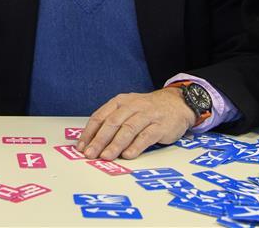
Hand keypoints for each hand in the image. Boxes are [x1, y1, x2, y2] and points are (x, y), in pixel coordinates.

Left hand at [76, 89, 194, 160]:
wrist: (177, 104)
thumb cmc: (147, 110)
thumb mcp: (128, 109)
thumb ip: (112, 122)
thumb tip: (92, 142)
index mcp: (120, 102)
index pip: (100, 116)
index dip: (89, 132)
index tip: (81, 146)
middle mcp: (132, 106)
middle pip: (112, 123)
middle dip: (99, 139)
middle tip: (90, 154)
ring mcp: (147, 115)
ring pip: (128, 129)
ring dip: (115, 144)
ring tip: (106, 156)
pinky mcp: (160, 126)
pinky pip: (146, 136)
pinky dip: (136, 146)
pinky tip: (128, 155)